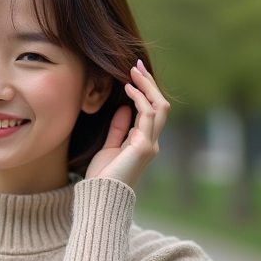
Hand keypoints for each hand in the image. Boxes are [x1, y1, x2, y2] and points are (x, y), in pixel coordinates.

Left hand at [84, 59, 169, 187]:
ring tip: (132, 72)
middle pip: (160, 105)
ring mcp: (150, 144)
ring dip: (146, 86)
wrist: (100, 195)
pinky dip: (139, 99)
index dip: (145, 91)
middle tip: (136, 65)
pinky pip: (148, 115)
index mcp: (144, 143)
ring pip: (158, 107)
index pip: (151, 111)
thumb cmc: (102, 176)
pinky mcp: (144, 147)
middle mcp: (151, 142)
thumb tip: (124, 108)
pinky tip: (128, 89)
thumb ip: (119, 129)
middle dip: (149, 84)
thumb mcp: (109, 147)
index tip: (133, 73)